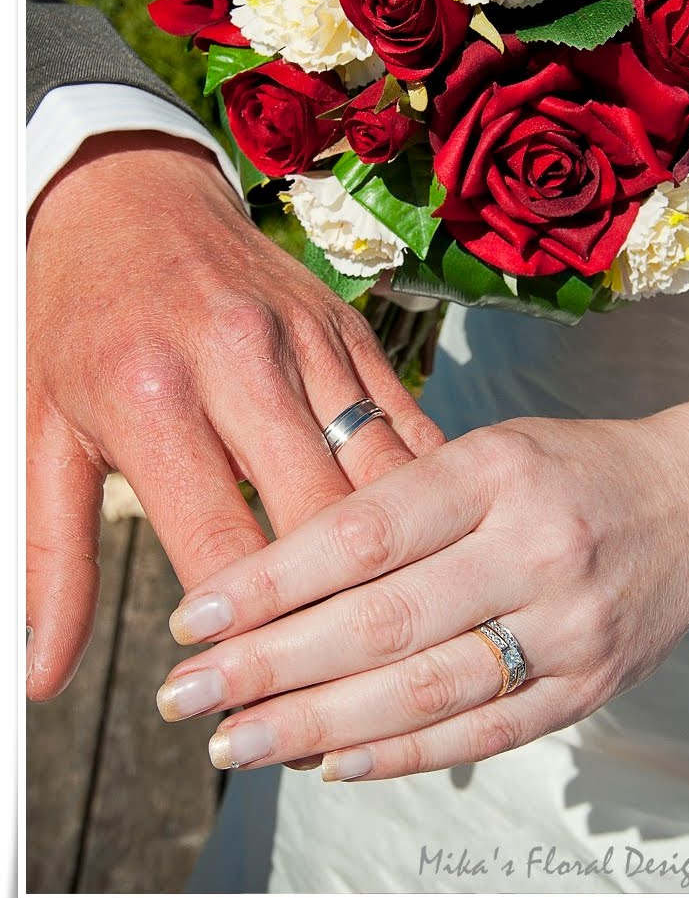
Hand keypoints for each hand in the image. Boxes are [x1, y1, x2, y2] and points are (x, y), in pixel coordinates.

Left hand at [26, 130, 441, 700]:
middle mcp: (242, 364)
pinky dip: (422, 491)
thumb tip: (41, 674)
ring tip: (405, 632)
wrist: (129, 195)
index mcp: (153, 396)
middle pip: (319, 520)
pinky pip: (405, 423)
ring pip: (380, 477)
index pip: (219, 550)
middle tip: (338, 687)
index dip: (242, 645)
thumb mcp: (42, 433)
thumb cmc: (77, 320)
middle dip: (333, 614)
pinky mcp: (349, 329)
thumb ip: (50, 556)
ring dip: (396, 560)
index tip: (251, 703)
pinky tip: (437, 544)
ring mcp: (308, 342)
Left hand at [156, 391, 688, 778]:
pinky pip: (483, 733)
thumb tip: (282, 570)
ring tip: (237, 742)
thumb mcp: (486, 450)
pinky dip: (401, 755)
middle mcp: (535, 548)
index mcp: (496, 471)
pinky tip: (330, 764)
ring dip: (317, 726)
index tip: (195, 618)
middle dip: (270, 666)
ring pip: (424, 690)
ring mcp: (569, 627)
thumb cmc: (569, 467)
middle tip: (186, 697)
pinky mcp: (589, 687)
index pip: (362, 534)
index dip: (270, 581)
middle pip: (380, 621)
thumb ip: (397, 500)